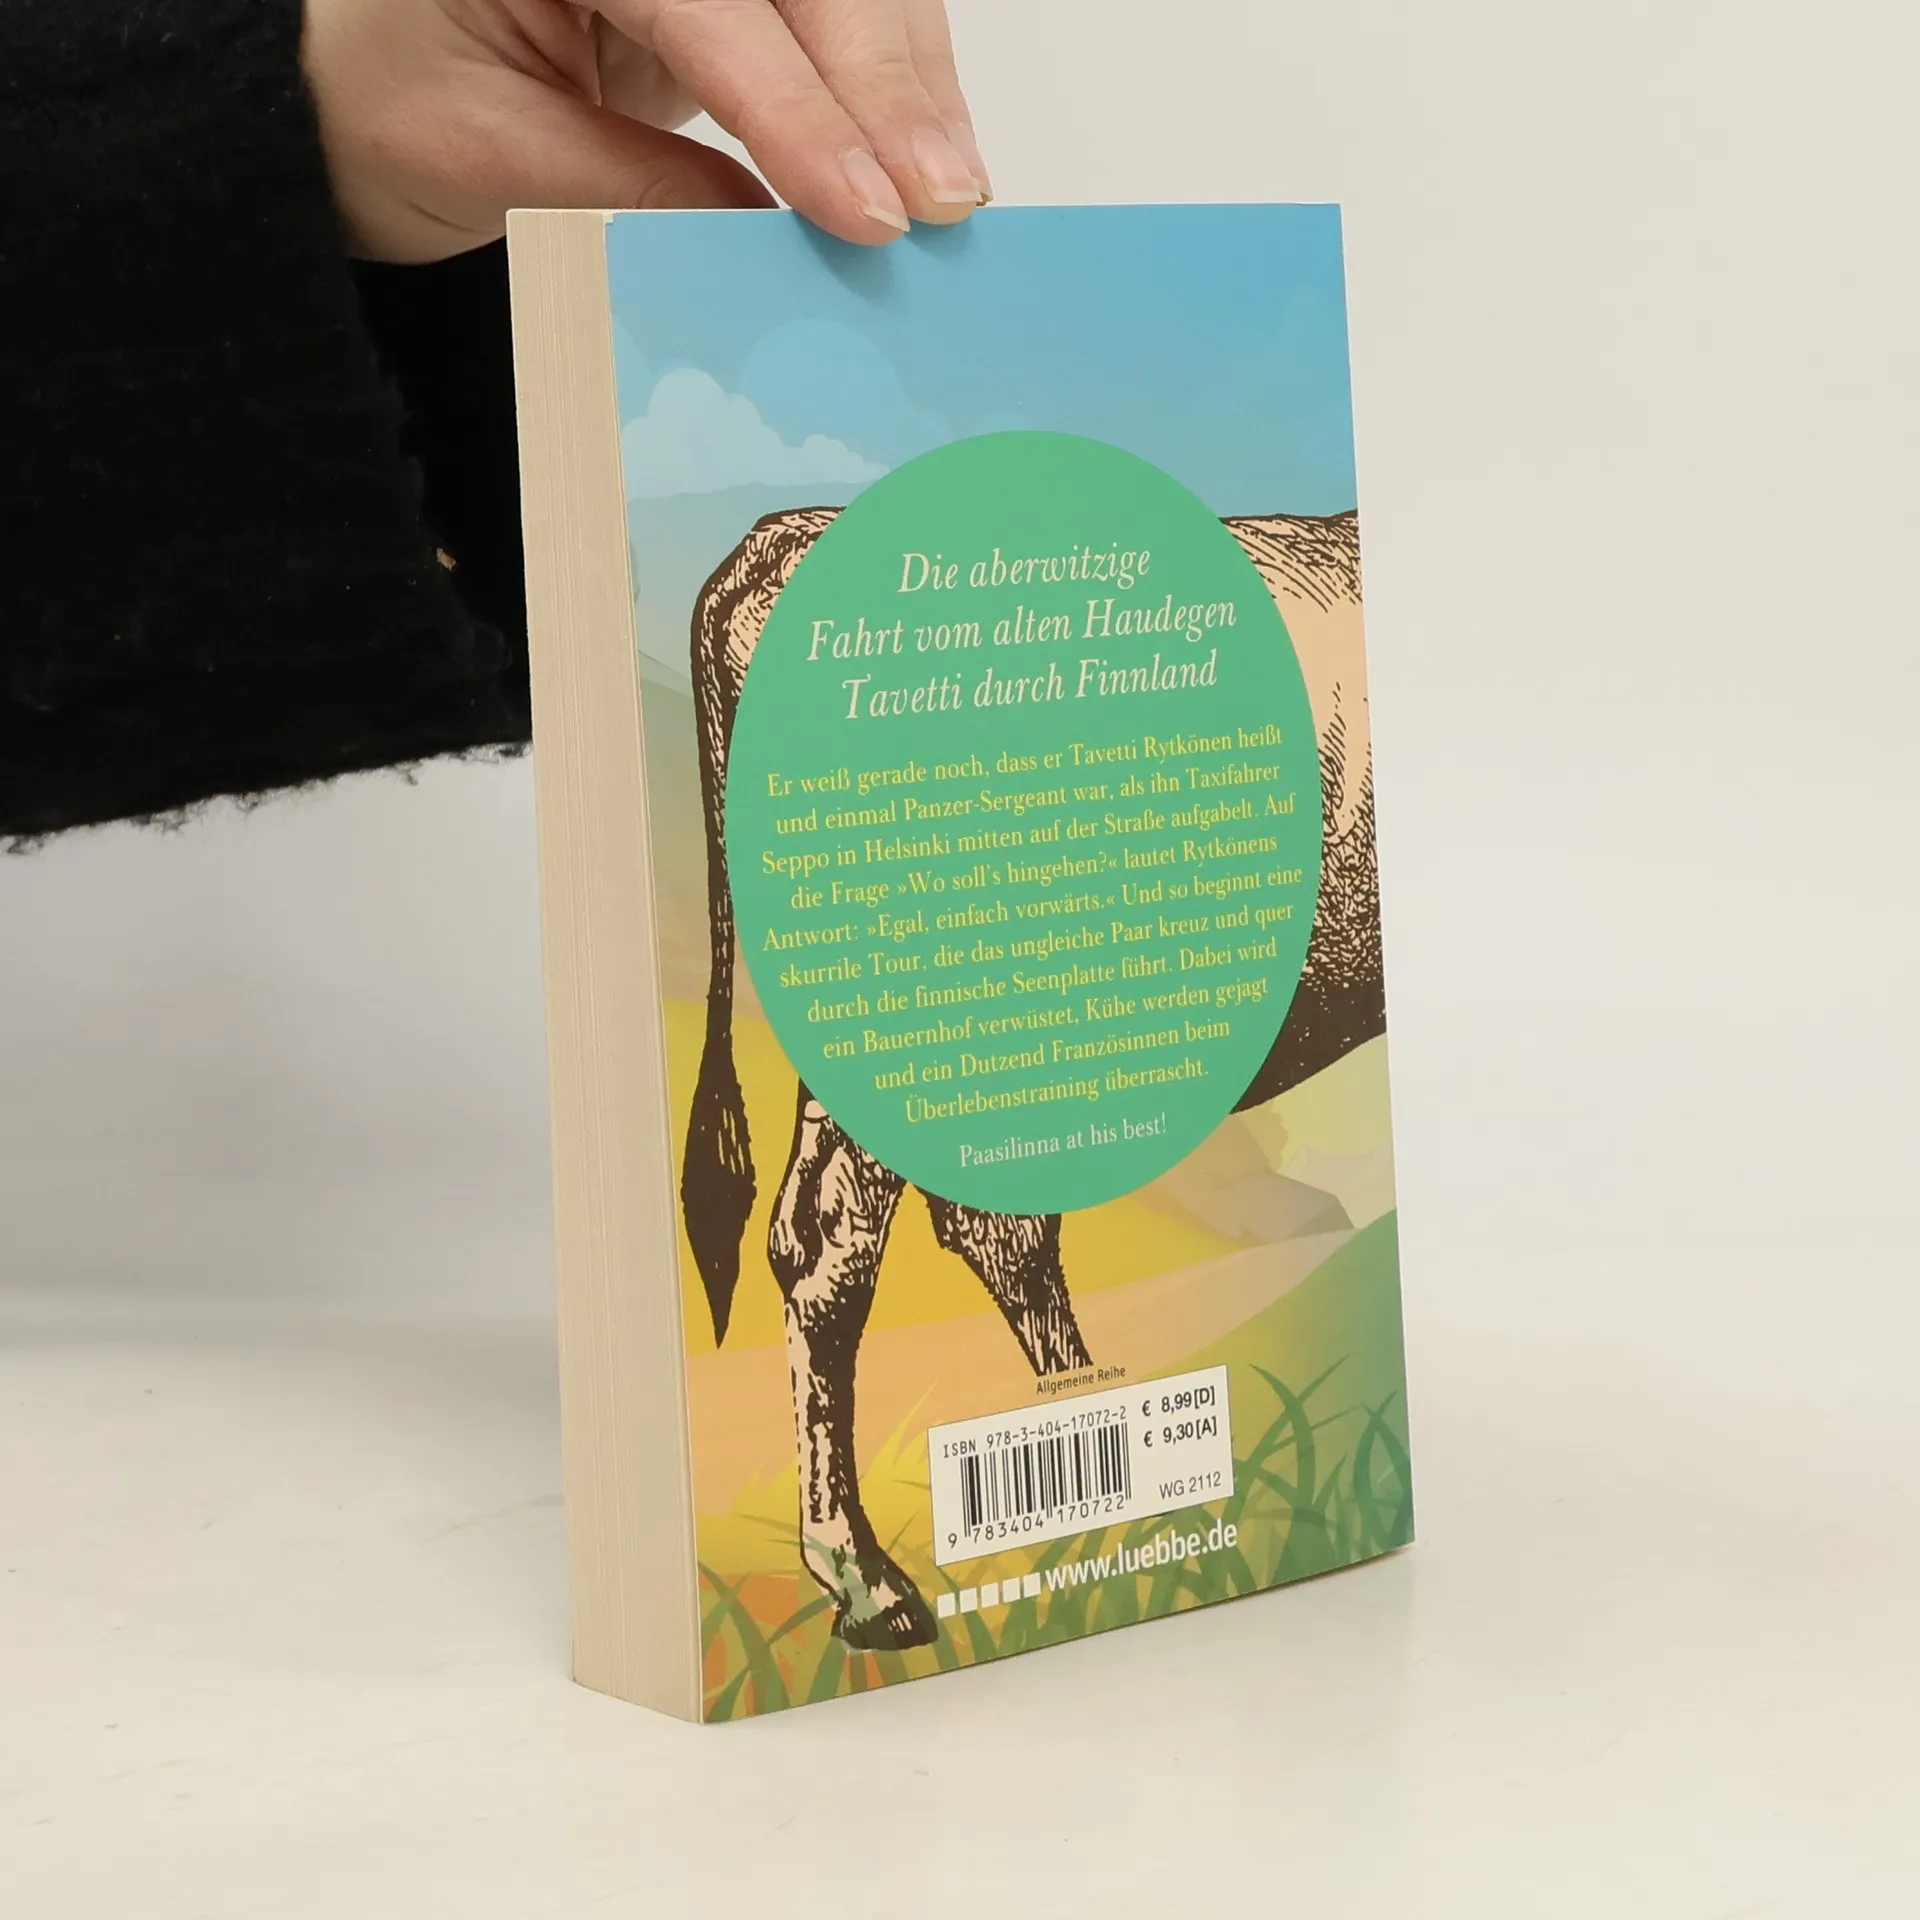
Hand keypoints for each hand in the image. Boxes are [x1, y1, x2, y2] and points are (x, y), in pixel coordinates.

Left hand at [302, 0, 991, 263]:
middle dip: (886, 84)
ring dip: (911, 82)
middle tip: (944, 200)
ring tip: (955, 188)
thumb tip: (769, 232)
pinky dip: (892, 81)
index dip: (799, 108)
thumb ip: (628, 188)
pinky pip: (832, 16)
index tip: (867, 206)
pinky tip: (926, 150)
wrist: (354, 89)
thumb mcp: (483, 158)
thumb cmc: (385, 106)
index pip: (708, 3)